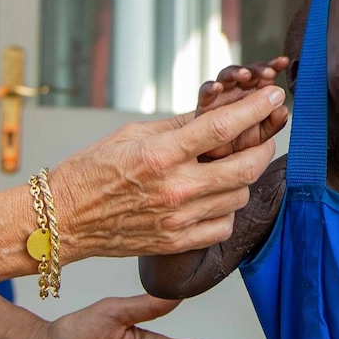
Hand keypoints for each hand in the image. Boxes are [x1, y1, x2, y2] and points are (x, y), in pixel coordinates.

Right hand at [48, 85, 282, 260]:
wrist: (63, 218)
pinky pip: (223, 227)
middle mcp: (174, 188)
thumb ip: (178, 125)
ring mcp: (177, 219)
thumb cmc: (91, 171)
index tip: (275, 96)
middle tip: (265, 135)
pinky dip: (227, 210)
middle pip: (246, 166)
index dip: (256, 109)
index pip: (223, 127)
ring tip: (234, 166)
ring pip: (239, 196)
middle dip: (264, 145)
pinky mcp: (175, 242)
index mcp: (161, 154)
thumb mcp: (132, 133)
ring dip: (245, 178)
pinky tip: (217, 197)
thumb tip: (217, 110)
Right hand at [193, 58, 289, 160]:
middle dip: (258, 69)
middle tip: (268, 73)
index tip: (282, 63)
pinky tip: (217, 87)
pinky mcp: (205, 103)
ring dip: (236, 73)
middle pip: (248, 72)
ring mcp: (221, 95)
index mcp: (254, 94)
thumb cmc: (239, 140)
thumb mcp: (261, 134)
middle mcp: (238, 90)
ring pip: (227, 76)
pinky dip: (211, 87)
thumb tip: (283, 110)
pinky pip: (206, 91)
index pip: (265, 77)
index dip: (274, 67)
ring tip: (245, 75)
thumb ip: (273, 122)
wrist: (217, 155)